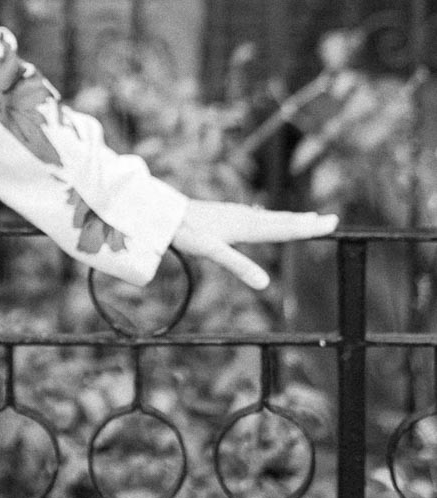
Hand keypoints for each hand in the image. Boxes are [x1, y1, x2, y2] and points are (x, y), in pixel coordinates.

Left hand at [172, 199, 338, 289]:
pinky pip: (259, 218)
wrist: (165, 213)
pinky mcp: (229, 216)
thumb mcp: (213, 252)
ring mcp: (237, 215)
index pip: (284, 229)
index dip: (308, 228)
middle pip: (282, 221)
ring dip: (292, 218)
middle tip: (332, 220)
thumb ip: (239, 266)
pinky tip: (270, 219)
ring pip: (271, 217)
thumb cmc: (188, 232)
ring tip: (310, 217)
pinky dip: (273, 218)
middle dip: (307, 221)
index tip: (330, 223)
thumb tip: (264, 284)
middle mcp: (246, 217)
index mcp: (247, 226)